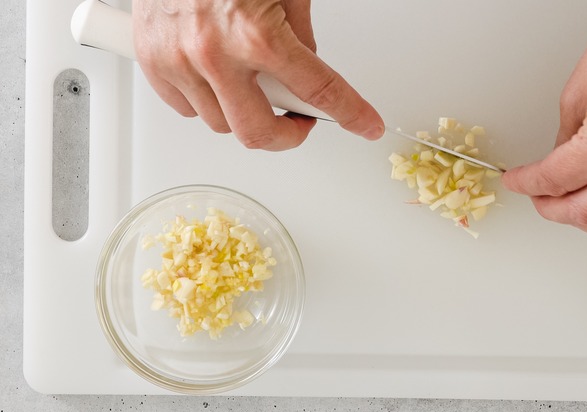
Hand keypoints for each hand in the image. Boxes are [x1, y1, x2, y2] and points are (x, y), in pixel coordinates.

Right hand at [132, 0, 383, 149]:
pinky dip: (206, 101)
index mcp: (257, 33)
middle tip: (298, 120)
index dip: (350, 113)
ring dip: (243, 112)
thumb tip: (305, 67)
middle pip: (257, 132)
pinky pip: (186, 108)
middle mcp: (215, 54)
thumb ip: (298, 33)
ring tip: (251, 79)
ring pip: (221, 124)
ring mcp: (179, 61)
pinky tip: (218, 77)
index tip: (366, 126)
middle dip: (285, 134)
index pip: (318, 90)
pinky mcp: (152, 61)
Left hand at [502, 0, 586, 233]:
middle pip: (586, 213)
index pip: (557, 181)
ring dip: (584, 217)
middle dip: (552, 209)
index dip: (528, 185)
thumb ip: (564, 141)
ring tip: (566, 202)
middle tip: (538, 197)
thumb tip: (554, 170)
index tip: (518, 182)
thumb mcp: (577, 92)